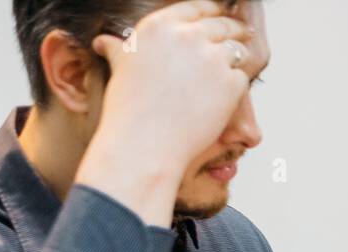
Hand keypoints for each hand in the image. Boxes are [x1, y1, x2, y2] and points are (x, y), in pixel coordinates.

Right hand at [79, 1, 253, 220]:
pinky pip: (243, 77)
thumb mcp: (119, 67)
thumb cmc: (129, 110)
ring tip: (240, 60)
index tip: (220, 14)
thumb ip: (121, 49)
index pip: (197, 7)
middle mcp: (188, 36)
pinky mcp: (231, 83)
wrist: (145, 143)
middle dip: (233, 29)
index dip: (212, 10)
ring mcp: (212, 59)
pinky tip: (230, 93)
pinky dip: (238, 84)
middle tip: (243, 32)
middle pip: (223, 24)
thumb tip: (105, 41)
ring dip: (239, 55)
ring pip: (237, 49)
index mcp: (160, 25)